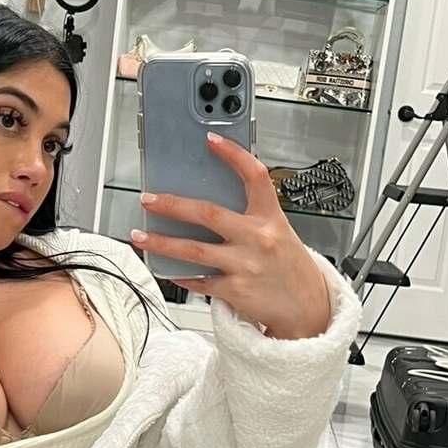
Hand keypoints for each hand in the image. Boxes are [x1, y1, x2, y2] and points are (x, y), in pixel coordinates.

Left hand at [131, 133, 332, 339]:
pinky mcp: (236, 291)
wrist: (307, 307)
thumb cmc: (290, 267)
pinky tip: (166, 269)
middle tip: (149, 200)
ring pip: (193, 250)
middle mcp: (258, 239)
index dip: (233, 154)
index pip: (254, 176)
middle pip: (208, 214)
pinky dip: (180, 275)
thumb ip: (250, 216)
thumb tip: (207, 205)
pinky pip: (199, 281)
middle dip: (172, 205)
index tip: (211, 141)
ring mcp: (245, 265)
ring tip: (140, 237)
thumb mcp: (279, 231)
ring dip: (161, 243)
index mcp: (271, 218)